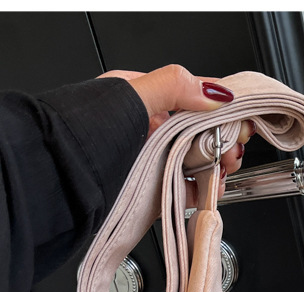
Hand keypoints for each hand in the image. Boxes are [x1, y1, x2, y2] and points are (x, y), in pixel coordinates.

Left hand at [98, 65, 254, 204]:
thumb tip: (215, 92)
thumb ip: (175, 86)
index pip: (192, 100)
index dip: (220, 112)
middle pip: (200, 135)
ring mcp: (153, 163)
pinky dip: (204, 192)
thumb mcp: (134, 95)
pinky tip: (211, 192)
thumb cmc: (87, 135)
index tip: (239, 124)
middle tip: (231, 154)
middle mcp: (148, 131)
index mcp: (142, 100)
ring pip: (197, 163)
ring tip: (222, 174)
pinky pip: (188, 191)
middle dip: (221, 144)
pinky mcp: (155, 193)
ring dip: (216, 169)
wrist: (64, 181)